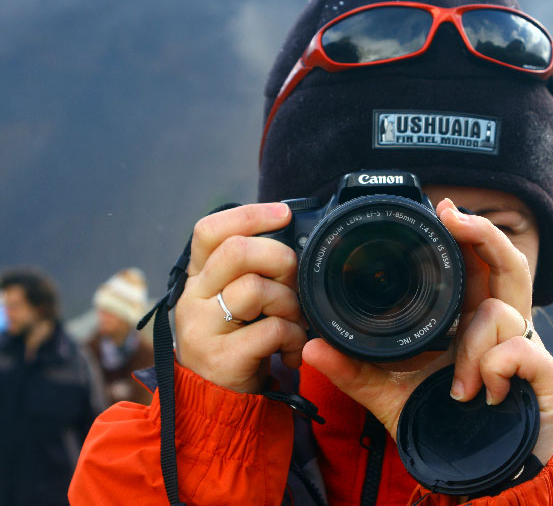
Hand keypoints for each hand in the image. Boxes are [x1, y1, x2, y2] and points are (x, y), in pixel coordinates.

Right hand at [174, 203, 307, 393]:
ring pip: (257, 289)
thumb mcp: (237, 304)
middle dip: (280, 258)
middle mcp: (193, 299)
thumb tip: (292, 237)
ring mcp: (202, 329)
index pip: (210, 230)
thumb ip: (252, 272)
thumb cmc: (238, 345)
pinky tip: (291, 352)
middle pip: (236, 252)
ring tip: (294, 325)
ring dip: (291, 304)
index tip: (284, 213)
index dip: (248, 215)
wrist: (218, 406)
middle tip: (294, 281)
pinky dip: (293, 339)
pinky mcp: (221, 359)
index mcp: (198, 279)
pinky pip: (271, 330)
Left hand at [303, 199, 552, 464]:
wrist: (475, 473)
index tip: (443, 209)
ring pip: (502, 313)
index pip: (479, 267)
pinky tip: (483, 395)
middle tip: (455, 219)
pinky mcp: (548, 380)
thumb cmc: (438, 425)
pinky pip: (520, 353)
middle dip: (485, 235)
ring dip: (472, 348)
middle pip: (510, 264)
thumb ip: (352, 370)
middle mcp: (503, 330)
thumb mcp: (388, 393)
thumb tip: (312, 349)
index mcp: (470, 322)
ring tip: (457, 387)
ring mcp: (529, 352)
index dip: (470, 233)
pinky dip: (494, 370)